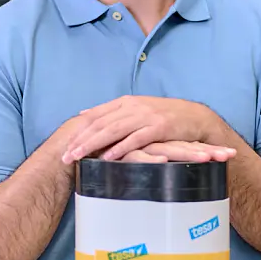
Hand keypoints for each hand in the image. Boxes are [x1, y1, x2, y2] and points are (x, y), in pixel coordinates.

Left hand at [63, 96, 219, 163]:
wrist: (196, 117)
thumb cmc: (165, 117)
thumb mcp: (136, 109)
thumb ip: (112, 112)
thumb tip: (84, 114)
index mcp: (125, 102)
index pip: (95, 116)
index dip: (78, 131)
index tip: (64, 145)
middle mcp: (133, 106)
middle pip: (101, 123)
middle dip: (81, 140)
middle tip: (66, 156)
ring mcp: (146, 116)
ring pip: (114, 130)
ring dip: (94, 145)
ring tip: (79, 157)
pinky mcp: (159, 127)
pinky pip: (136, 138)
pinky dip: (121, 148)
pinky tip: (108, 157)